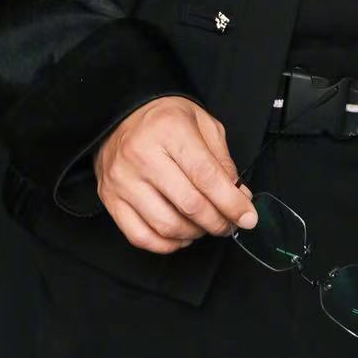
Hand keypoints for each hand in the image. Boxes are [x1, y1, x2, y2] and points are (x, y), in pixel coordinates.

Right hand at [92, 96, 259, 252]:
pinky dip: (167, 244)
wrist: (121, 114)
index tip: (248, 217)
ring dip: (194, 233)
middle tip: (229, 224)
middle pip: (189, 204)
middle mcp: (142, 155)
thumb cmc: (165, 119)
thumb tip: (239, 197)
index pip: (206, 176)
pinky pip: (141, 236)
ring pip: (166, 226)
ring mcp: (122, 180)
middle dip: (218, 221)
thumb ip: (222, 160)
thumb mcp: (201, 123)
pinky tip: (181, 234)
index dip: (231, 202)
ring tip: (205, 225)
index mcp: (169, 129)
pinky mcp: (110, 199)